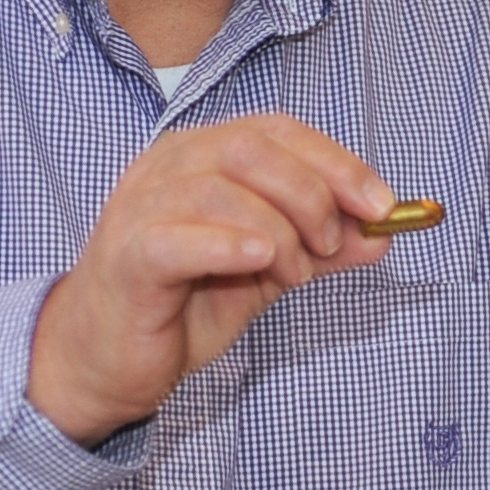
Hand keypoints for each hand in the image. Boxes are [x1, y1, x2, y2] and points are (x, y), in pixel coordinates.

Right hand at [28, 114, 395, 445]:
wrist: (104, 358)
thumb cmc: (179, 304)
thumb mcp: (267, 272)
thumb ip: (321, 249)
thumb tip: (385, 235)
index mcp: (200, 155)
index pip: (277, 131)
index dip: (337, 163)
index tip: (383, 207)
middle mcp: (167, 167)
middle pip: (252, 149)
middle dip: (312, 195)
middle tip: (331, 248)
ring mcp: (140, 208)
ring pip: (222, 190)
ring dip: (279, 233)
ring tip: (290, 275)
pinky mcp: (128, 257)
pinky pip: (179, 238)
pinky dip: (229, 244)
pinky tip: (260, 261)